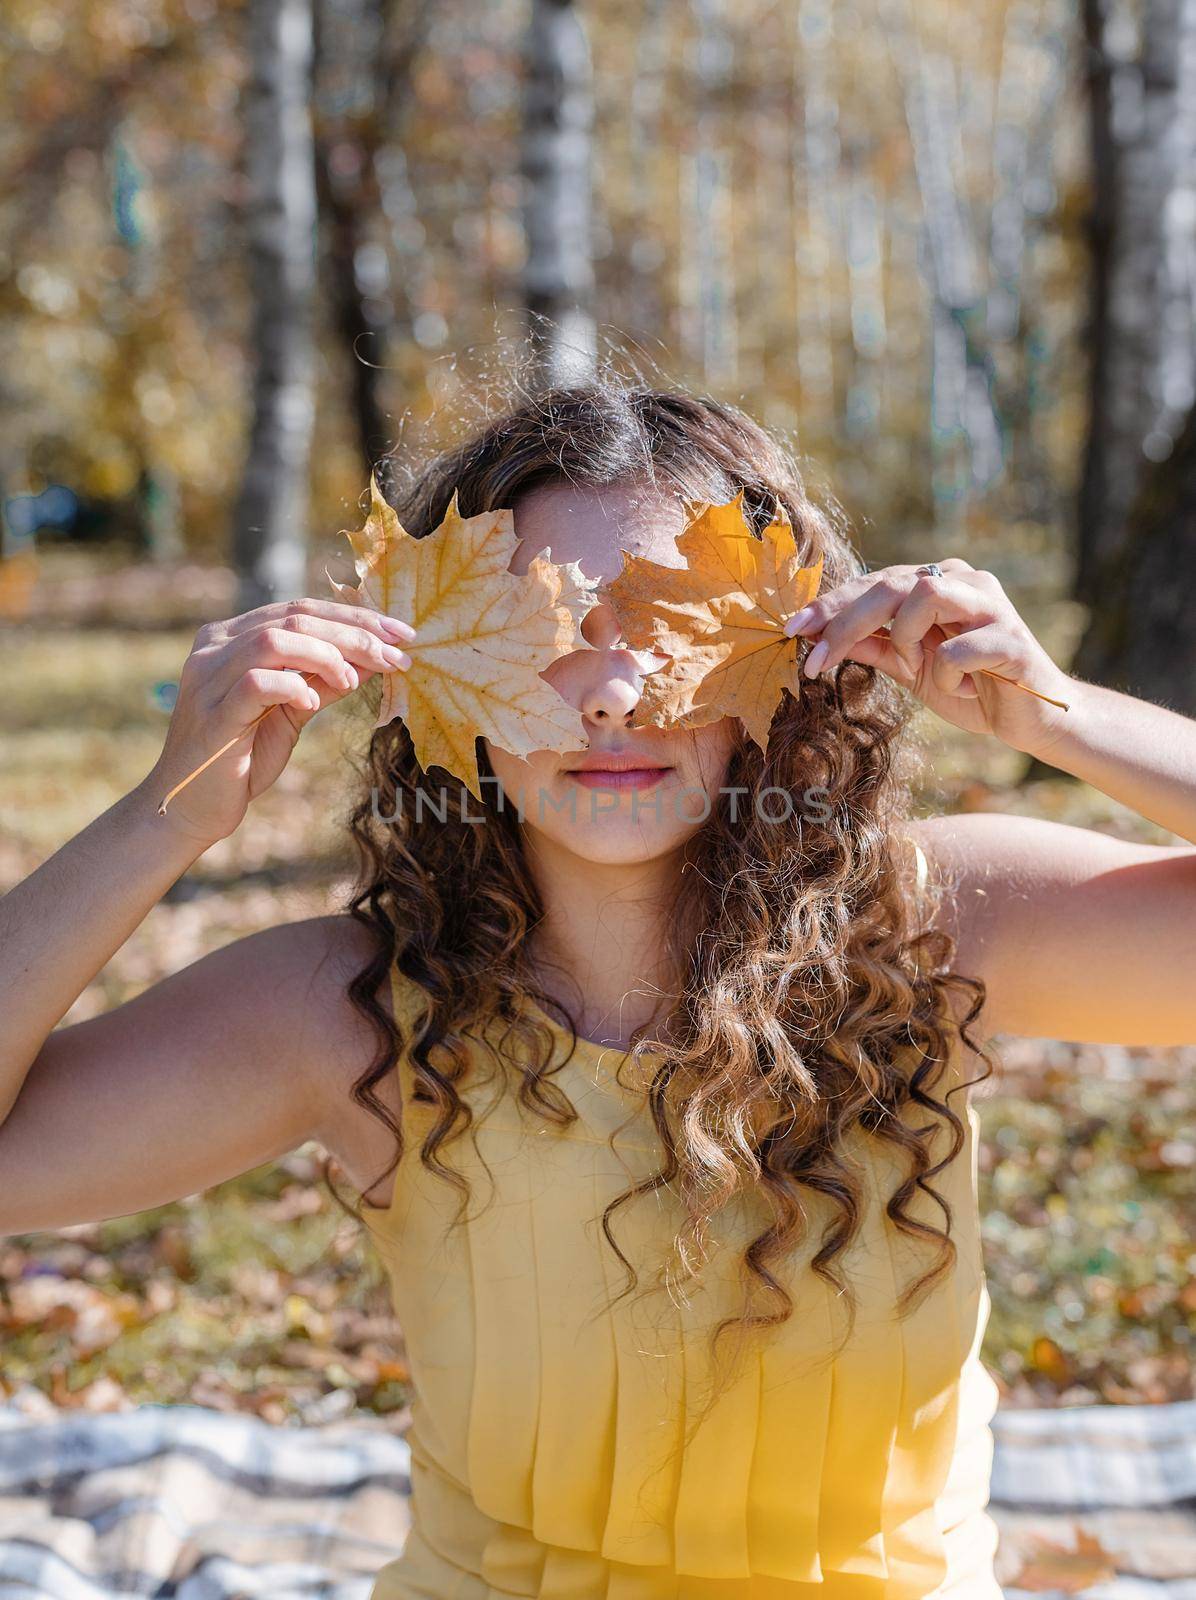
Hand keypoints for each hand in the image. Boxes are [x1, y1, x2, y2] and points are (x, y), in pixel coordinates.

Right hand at [147, 598, 414, 845]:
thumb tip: (374, 658)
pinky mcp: (213, 713)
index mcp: (232, 638)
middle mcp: (215, 647)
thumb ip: (325, 681)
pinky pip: (256, 682)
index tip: (401, 634)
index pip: (300, 610)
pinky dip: (293, 686)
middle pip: (293, 617)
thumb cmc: (243, 759)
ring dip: (326, 654)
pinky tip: (313, 703)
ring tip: (354, 679)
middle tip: (398, 654)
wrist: (191, 808)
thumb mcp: (293, 713)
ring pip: (274, 639)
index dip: (354, 616)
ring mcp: (209, 677)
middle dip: (354, 632)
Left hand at [783, 559, 1073, 755]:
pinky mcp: (1012, 638)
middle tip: (812, 661)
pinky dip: (948, 673)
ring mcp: (991, 605)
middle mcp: (964, 582)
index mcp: (937, 584)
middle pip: (890, 583)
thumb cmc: (969, 687)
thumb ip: (871, 647)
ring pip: (925, 595)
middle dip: (844, 622)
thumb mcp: (908, 667)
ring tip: (918, 667)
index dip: (829, 605)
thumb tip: (815, 636)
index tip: (791, 631)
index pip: (872, 583)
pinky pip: (959, 648)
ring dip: (905, 638)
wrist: (1029, 720)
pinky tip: (964, 686)